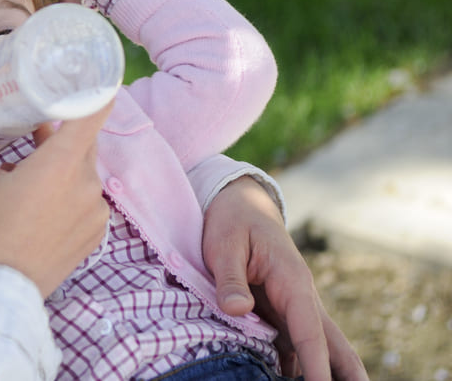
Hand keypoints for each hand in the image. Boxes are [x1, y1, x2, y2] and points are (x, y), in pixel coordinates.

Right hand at [0, 78, 112, 297]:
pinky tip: (37, 201)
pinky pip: (86, 198)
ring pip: (82, 170)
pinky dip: (67, 192)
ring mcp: (95, 213)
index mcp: (60, 165)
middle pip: (83, 140)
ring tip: (25, 169)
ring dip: (60, 164)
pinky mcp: (95, 235)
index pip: (95, 110)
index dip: (92, 87)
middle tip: (32, 120)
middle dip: (59, 129)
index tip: (81, 73)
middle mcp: (87, 185)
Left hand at [203, 177, 368, 380]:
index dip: (317, 364)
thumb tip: (237, 310)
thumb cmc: (233, 223)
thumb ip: (230, 278)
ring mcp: (292, 309)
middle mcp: (300, 300)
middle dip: (345, 374)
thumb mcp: (225, 245)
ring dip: (323, 373)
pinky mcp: (278, 314)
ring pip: (316, 348)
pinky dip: (297, 367)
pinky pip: (293, 346)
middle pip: (332, 345)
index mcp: (292, 282)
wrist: (239, 206)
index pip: (310, 331)